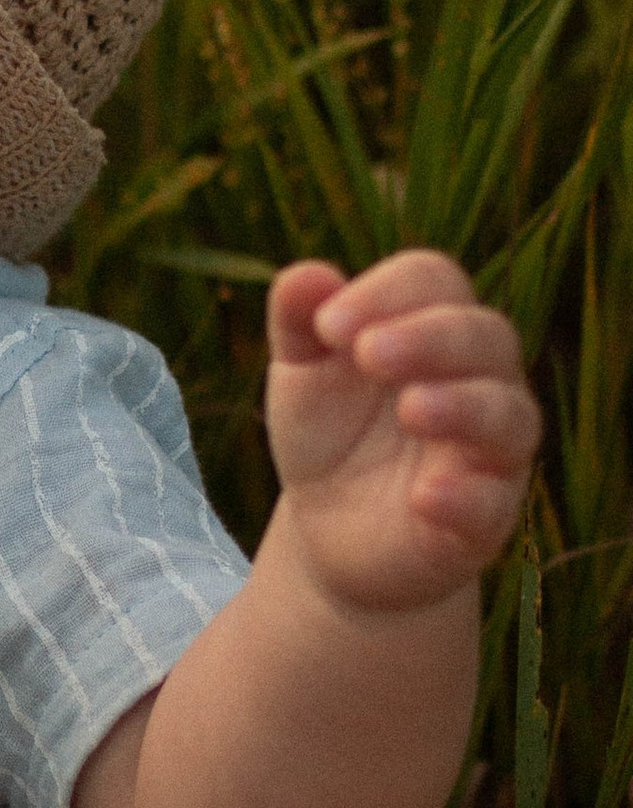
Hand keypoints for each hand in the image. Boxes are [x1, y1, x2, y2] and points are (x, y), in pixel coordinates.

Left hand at [265, 249, 538, 615]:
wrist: (330, 533)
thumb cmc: (329, 434)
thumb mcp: (301, 376)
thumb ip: (299, 323)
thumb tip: (305, 275)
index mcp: (434, 327)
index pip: (434, 281)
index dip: (385, 292)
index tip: (326, 325)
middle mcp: (480, 378)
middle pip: (485, 336)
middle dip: (429, 338)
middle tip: (367, 354)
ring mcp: (491, 450)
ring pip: (508, 414)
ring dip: (462, 405)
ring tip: (411, 409)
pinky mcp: (485, 516)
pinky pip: (493, 504)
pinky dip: (465, 496)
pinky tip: (424, 496)